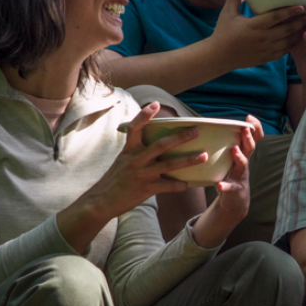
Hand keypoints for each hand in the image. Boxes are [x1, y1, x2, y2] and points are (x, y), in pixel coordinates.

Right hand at [58, 103, 205, 246]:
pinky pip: (166, 187)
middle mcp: (135, 160)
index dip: (144, 115)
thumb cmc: (115, 179)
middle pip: (160, 145)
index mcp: (128, 150)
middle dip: (180, 137)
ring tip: (204, 155)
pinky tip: (188, 184)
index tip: (155, 104)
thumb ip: (137, 151)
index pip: (135, 128)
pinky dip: (178, 185)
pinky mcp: (145, 190)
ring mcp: (141, 175)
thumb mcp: (123, 160)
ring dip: (188, 160)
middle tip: (196, 131)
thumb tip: (156, 143)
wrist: (101, 201)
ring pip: (168, 165)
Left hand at [191, 116, 263, 247]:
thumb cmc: (230, 174)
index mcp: (243, 153)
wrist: (235, 200)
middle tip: (245, 130)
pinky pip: (230, 187)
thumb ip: (227, 143)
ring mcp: (240, 176)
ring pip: (243, 165)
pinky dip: (225, 186)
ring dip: (239, 157)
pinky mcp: (234, 189)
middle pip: (250, 148)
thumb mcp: (232, 157)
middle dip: (248, 138)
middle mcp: (244, 163)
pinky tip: (219, 185)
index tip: (249, 117)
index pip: (253, 138)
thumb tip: (209, 123)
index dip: (255, 128)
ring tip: (234, 150)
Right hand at [209, 0, 305, 69]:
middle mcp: (262, 38)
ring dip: (299, 33)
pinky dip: (293, 44)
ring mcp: (265, 50)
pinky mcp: (266, 58)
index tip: (302, 6)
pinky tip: (300, 38)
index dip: (290, 11)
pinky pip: (283, 51)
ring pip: (287, 41)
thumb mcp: (227, 13)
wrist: (219, 57)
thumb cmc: (222, 33)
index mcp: (254, 26)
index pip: (276, 17)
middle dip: (300, 21)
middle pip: (287, 29)